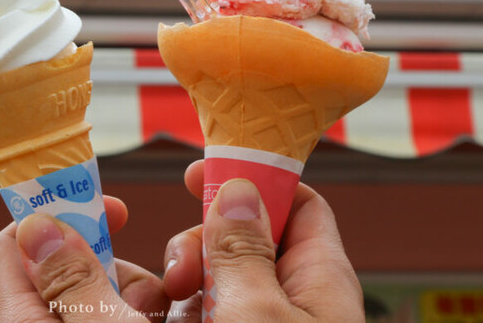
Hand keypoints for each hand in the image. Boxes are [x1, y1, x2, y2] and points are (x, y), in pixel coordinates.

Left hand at [0, 195, 182, 321]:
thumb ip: (71, 278)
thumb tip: (37, 223)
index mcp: (21, 321)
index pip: (11, 245)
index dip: (55, 214)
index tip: (109, 210)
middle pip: (70, 264)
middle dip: (115, 266)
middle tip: (143, 291)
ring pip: (103, 289)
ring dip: (138, 294)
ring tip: (156, 319)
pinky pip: (121, 313)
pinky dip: (145, 313)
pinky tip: (167, 321)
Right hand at [162, 160, 364, 321]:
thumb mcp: (258, 314)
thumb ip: (243, 251)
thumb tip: (237, 189)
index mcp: (319, 279)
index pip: (299, 204)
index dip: (253, 180)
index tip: (198, 175)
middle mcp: (292, 297)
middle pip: (244, 238)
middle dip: (203, 244)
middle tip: (179, 274)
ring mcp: (261, 321)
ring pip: (217, 279)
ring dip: (185, 281)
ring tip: (167, 302)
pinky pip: (203, 312)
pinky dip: (180, 310)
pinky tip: (162, 316)